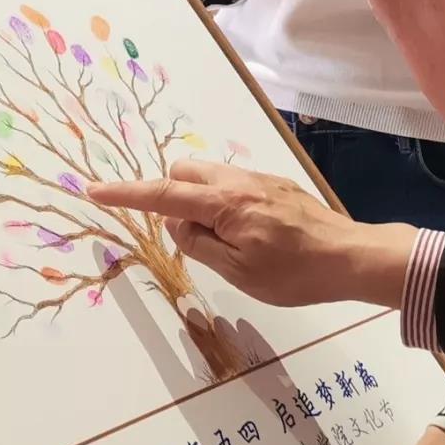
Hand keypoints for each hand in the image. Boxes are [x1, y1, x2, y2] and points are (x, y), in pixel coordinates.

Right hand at [87, 160, 415, 307]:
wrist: (349, 257)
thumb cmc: (294, 273)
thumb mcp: (237, 271)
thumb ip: (199, 244)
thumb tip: (176, 224)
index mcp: (226, 204)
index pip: (164, 194)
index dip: (126, 194)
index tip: (95, 190)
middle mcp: (240, 182)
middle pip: (184, 171)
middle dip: (170, 194)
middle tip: (190, 236)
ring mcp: (260, 180)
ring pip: (209, 175)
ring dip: (198, 199)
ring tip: (224, 242)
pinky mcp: (276, 185)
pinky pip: (232, 184)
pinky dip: (222, 202)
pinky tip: (247, 235)